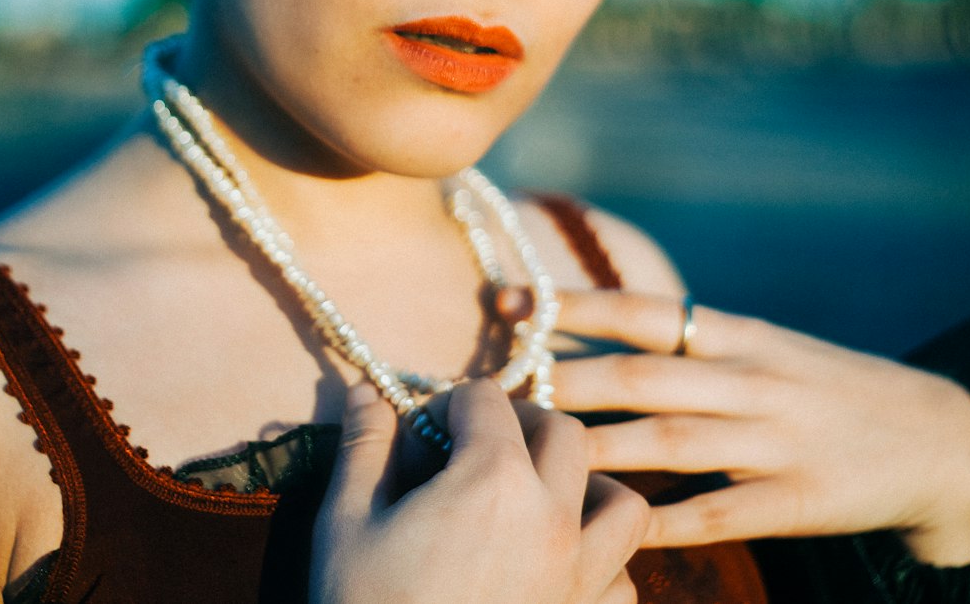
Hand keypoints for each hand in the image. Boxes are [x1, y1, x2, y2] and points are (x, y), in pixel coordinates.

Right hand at [311, 378, 649, 603]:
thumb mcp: (347, 525)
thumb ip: (364, 447)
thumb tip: (366, 389)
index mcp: (493, 480)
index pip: (487, 398)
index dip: (449, 405)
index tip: (423, 435)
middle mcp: (552, 518)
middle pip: (565, 431)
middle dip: (522, 426)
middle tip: (477, 451)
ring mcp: (580, 577)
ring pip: (622, 502)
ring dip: (587, 488)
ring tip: (540, 499)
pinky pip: (623, 581)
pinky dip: (602, 566)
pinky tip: (557, 571)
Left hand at [551, 291, 969, 565]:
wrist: (930, 434)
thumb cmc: (822, 384)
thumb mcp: (763, 344)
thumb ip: (690, 341)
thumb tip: (598, 330)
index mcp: (738, 333)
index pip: (643, 311)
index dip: (573, 306)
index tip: (511, 302)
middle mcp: (751, 378)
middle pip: (645, 376)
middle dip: (569, 377)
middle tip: (503, 383)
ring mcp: (775, 441)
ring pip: (672, 443)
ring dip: (600, 446)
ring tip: (537, 452)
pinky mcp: (797, 500)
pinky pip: (721, 513)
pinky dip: (669, 521)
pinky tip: (621, 527)